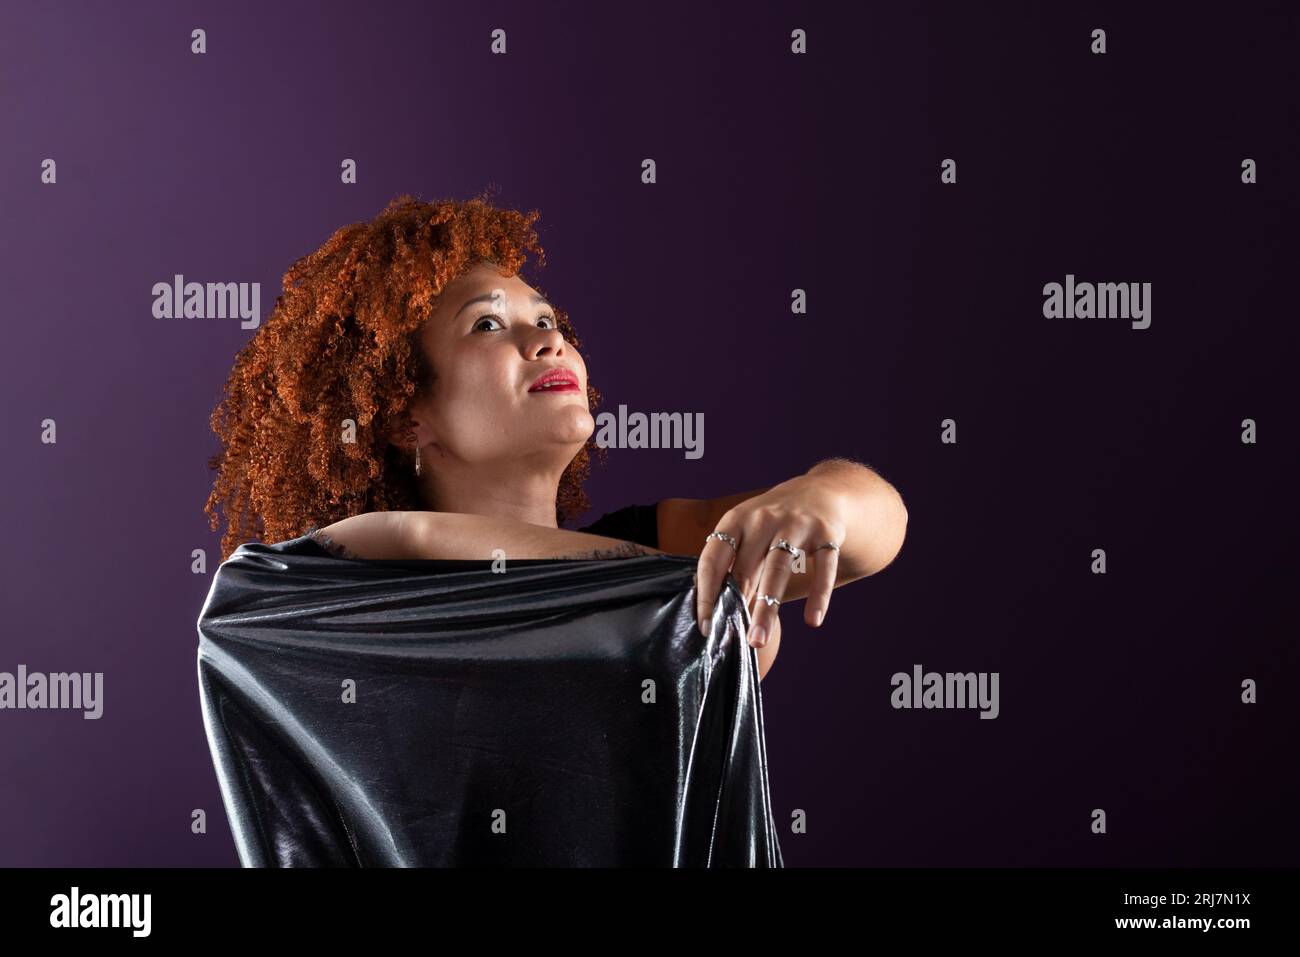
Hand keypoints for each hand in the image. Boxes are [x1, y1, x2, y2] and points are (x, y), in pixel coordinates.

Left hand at [694, 473, 848, 646]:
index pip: (713, 559)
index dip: (706, 592)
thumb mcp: (747, 532)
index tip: (704, 624)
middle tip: (730, 641)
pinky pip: (822, 568)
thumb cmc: (773, 523)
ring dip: (766, 607)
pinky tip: (813, 620)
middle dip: (737, 607)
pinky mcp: (826, 533)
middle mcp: (763, 519)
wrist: (820, 492)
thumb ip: (733, 565)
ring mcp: (796, 524)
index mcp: (736, 520)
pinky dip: (818, 595)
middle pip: (745, 569)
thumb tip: (712, 610)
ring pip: (777, 570)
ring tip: (758, 639)